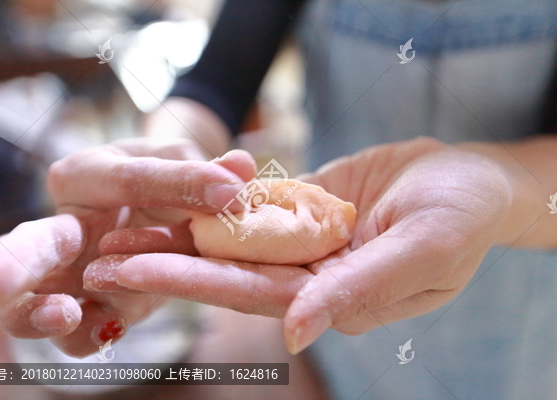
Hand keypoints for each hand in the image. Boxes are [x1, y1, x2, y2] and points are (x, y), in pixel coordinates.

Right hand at [0, 138, 253, 356]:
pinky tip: (104, 331)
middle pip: (27, 249)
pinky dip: (86, 335)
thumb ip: (203, 170)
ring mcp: (73, 275)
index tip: (230, 190)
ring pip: (36, 305)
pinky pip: (80, 334)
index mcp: (85, 176)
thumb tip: (242, 167)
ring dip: (40, 316)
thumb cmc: (162, 174)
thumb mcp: (181, 161)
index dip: (179, 184)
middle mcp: (68, 227)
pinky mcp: (94, 309)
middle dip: (7, 268)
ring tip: (63, 315)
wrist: (162, 205)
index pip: (124, 180)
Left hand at [101, 137, 513, 353]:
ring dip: (179, 232)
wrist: (472, 178)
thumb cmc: (462, 217)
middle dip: (166, 264)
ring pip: (231, 238)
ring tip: (121, 224)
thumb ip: (360, 292)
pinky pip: (252, 206)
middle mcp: (310, 275)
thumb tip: (300, 334)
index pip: (253, 293)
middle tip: (103, 257)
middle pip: (228, 270)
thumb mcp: (423, 252)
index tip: (137, 272)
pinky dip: (213, 201)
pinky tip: (172, 194)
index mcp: (334, 297)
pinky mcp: (304, 207)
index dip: (194, 282)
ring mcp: (304, 241)